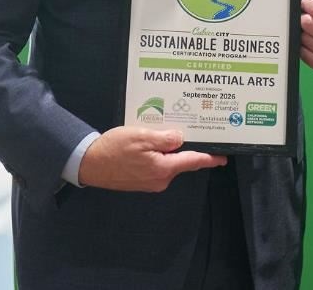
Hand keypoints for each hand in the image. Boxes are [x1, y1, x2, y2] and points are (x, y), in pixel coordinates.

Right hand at [77, 127, 225, 191]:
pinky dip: (158, 155)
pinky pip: (157, 166)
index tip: (223, 158)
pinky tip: (151, 144)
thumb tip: (181, 139)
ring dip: (169, 150)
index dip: (209, 159)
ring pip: (168, 163)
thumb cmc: (114, 149)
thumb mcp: (141, 137)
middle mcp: (160, 179)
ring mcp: (150, 182)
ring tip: (163, 133)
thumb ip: (164, 138)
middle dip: (186, 148)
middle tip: (190, 131)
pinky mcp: (141, 180)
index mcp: (163, 168)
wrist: (89, 164)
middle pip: (181, 162)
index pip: (193, 162)